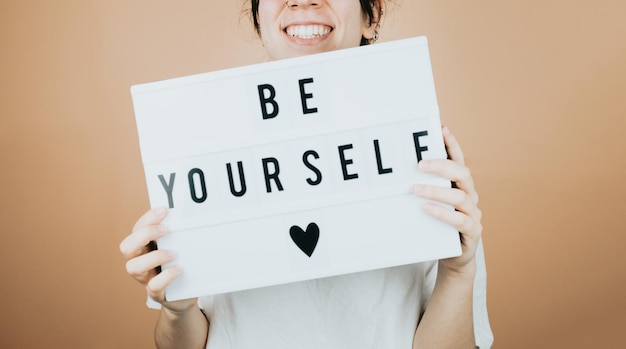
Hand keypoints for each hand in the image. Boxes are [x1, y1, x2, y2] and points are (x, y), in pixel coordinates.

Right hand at [119, 208, 196, 311]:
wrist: (184, 295)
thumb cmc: (179, 265)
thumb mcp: (176, 247)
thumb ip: (177, 235)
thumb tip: (190, 217)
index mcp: (143, 247)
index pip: (136, 229)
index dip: (148, 218)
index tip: (164, 210)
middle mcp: (139, 262)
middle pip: (126, 247)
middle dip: (145, 234)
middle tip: (166, 230)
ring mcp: (145, 279)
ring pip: (132, 267)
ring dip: (154, 257)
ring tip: (174, 254)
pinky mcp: (156, 293)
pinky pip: (153, 286)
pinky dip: (166, 276)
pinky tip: (179, 269)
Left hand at [412, 126, 481, 274]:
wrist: (455, 256)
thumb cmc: (440, 225)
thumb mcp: (433, 203)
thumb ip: (425, 187)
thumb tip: (400, 172)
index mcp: (462, 185)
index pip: (459, 160)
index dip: (453, 144)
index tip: (442, 129)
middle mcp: (471, 196)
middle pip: (462, 173)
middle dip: (441, 166)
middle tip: (420, 164)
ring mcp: (473, 213)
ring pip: (460, 196)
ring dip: (437, 190)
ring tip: (415, 189)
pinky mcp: (472, 231)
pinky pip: (460, 220)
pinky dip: (443, 213)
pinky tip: (426, 208)